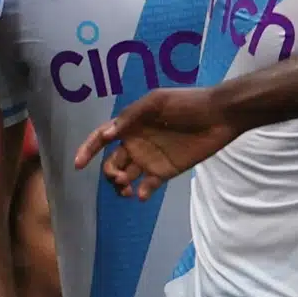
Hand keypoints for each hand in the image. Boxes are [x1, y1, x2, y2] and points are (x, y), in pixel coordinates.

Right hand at [73, 87, 238, 199]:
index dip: (87, 149)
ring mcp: (150, 159)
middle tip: (120, 178)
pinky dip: (141, 192)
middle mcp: (136, 143)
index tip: (78, 164)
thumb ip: (132, 116)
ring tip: (128, 189)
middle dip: (109, 173)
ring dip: (121, 185)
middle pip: (111, 163)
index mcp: (131, 125)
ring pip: (126, 177)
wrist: (219, 116)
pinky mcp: (166, 171)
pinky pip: (148, 186)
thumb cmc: (187, 103)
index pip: (102, 138)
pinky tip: (143, 194)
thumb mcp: (157, 102)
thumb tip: (108, 133)